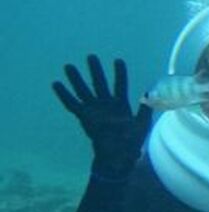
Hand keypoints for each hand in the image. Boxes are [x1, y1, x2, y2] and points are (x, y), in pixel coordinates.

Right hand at [52, 55, 151, 178]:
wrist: (118, 155)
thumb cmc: (132, 141)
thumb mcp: (142, 123)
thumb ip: (145, 108)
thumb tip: (149, 93)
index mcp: (121, 105)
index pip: (120, 85)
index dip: (120, 73)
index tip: (118, 60)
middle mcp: (106, 105)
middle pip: (99, 83)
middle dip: (95, 70)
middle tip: (91, 56)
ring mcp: (94, 110)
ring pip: (84, 90)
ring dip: (76, 79)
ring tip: (68, 66)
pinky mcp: (84, 117)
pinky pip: (72, 104)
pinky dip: (64, 94)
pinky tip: (56, 84)